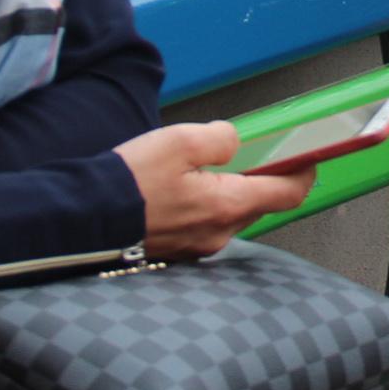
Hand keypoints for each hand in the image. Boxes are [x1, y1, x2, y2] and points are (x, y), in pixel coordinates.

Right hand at [115, 123, 318, 260]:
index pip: (287, 195)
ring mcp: (196, 248)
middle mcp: (217, 234)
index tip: (309, 158)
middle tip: (257, 155)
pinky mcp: (175, 251)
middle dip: (264, 180)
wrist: (80, 221)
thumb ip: (220, 138)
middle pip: (259, 205)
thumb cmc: (128, 182)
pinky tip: (184, 189)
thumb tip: (234, 144)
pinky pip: (204, 225)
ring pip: (230, 215)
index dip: (303, 174)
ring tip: (210, 168)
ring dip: (231, 192)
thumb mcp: (179, 141)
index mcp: (227, 206)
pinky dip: (206, 206)